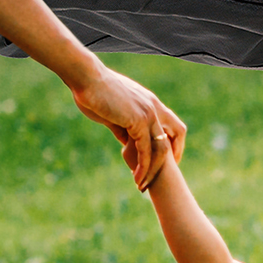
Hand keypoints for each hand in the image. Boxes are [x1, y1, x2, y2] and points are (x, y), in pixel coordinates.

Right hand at [69, 61, 184, 188]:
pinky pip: (146, 150)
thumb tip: (126, 143)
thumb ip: (123, 128)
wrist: (86, 78)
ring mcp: (148, 113)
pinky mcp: (138, 120)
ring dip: (153, 170)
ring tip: (142, 185)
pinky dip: (143, 166)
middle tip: (160, 177)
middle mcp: (154, 107)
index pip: (173, 125)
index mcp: (150, 102)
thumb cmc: (94, 92)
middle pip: (176, 135)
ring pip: (161, 148)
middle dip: (171, 159)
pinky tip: (136, 177)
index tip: (166, 160)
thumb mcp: (113, 113)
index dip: (173, 143)